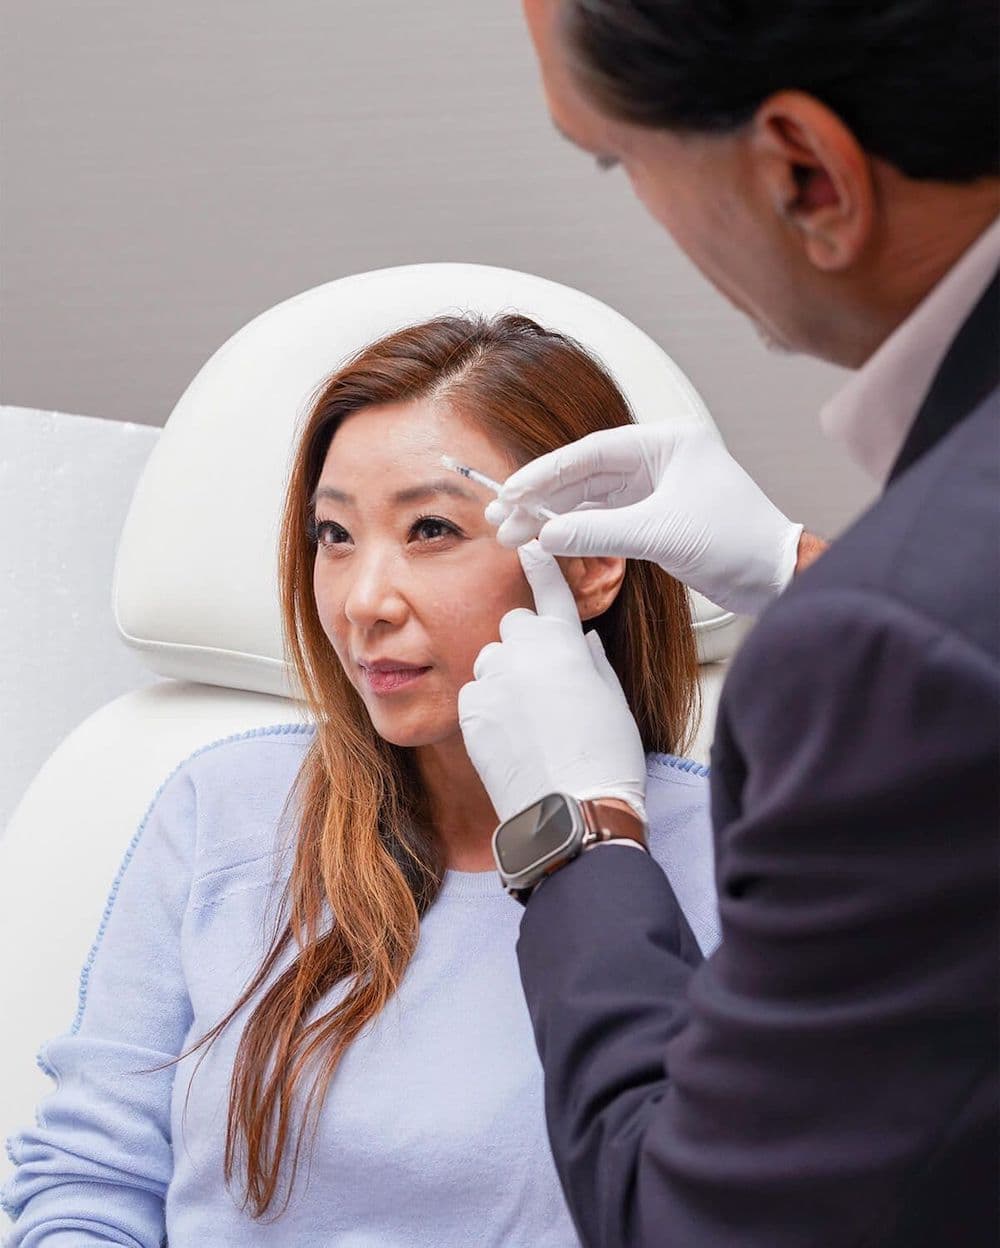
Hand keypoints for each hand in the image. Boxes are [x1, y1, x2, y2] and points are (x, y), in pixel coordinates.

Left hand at [458, 542, 646, 823]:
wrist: (570, 811)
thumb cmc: (605, 758)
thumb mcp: (613, 701)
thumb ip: (593, 662)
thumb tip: (582, 641)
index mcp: (565, 643)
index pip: (550, 592)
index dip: (541, 567)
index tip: (529, 546)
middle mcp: (523, 652)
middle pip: (516, 628)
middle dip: (527, 645)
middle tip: (546, 686)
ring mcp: (492, 680)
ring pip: (491, 661)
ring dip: (505, 677)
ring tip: (530, 720)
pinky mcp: (470, 710)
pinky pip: (476, 694)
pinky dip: (489, 707)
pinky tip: (512, 737)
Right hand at [486, 423, 803, 616]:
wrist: (776, 578)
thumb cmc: (737, 542)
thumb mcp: (662, 535)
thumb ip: (599, 532)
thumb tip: (545, 536)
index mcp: (669, 443)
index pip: (592, 451)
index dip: (546, 472)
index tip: (512, 492)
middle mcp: (660, 459)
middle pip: (586, 474)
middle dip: (542, 498)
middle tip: (501, 518)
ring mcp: (656, 489)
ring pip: (591, 499)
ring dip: (553, 518)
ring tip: (513, 535)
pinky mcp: (656, 518)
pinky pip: (604, 520)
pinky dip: (575, 532)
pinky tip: (546, 542)